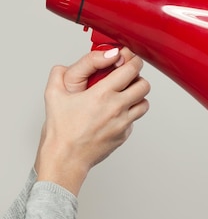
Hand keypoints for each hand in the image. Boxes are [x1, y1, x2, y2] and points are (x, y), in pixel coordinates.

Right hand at [34, 48, 150, 195]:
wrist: (65, 159)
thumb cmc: (60, 132)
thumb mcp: (53, 97)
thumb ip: (58, 76)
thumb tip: (63, 66)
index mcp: (102, 94)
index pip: (131, 69)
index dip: (132, 60)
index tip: (128, 59)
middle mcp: (117, 107)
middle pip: (144, 85)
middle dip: (137, 78)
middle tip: (127, 78)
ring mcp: (123, 122)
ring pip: (144, 102)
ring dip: (137, 96)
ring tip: (124, 95)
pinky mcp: (125, 134)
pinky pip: (135, 119)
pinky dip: (130, 113)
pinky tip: (116, 113)